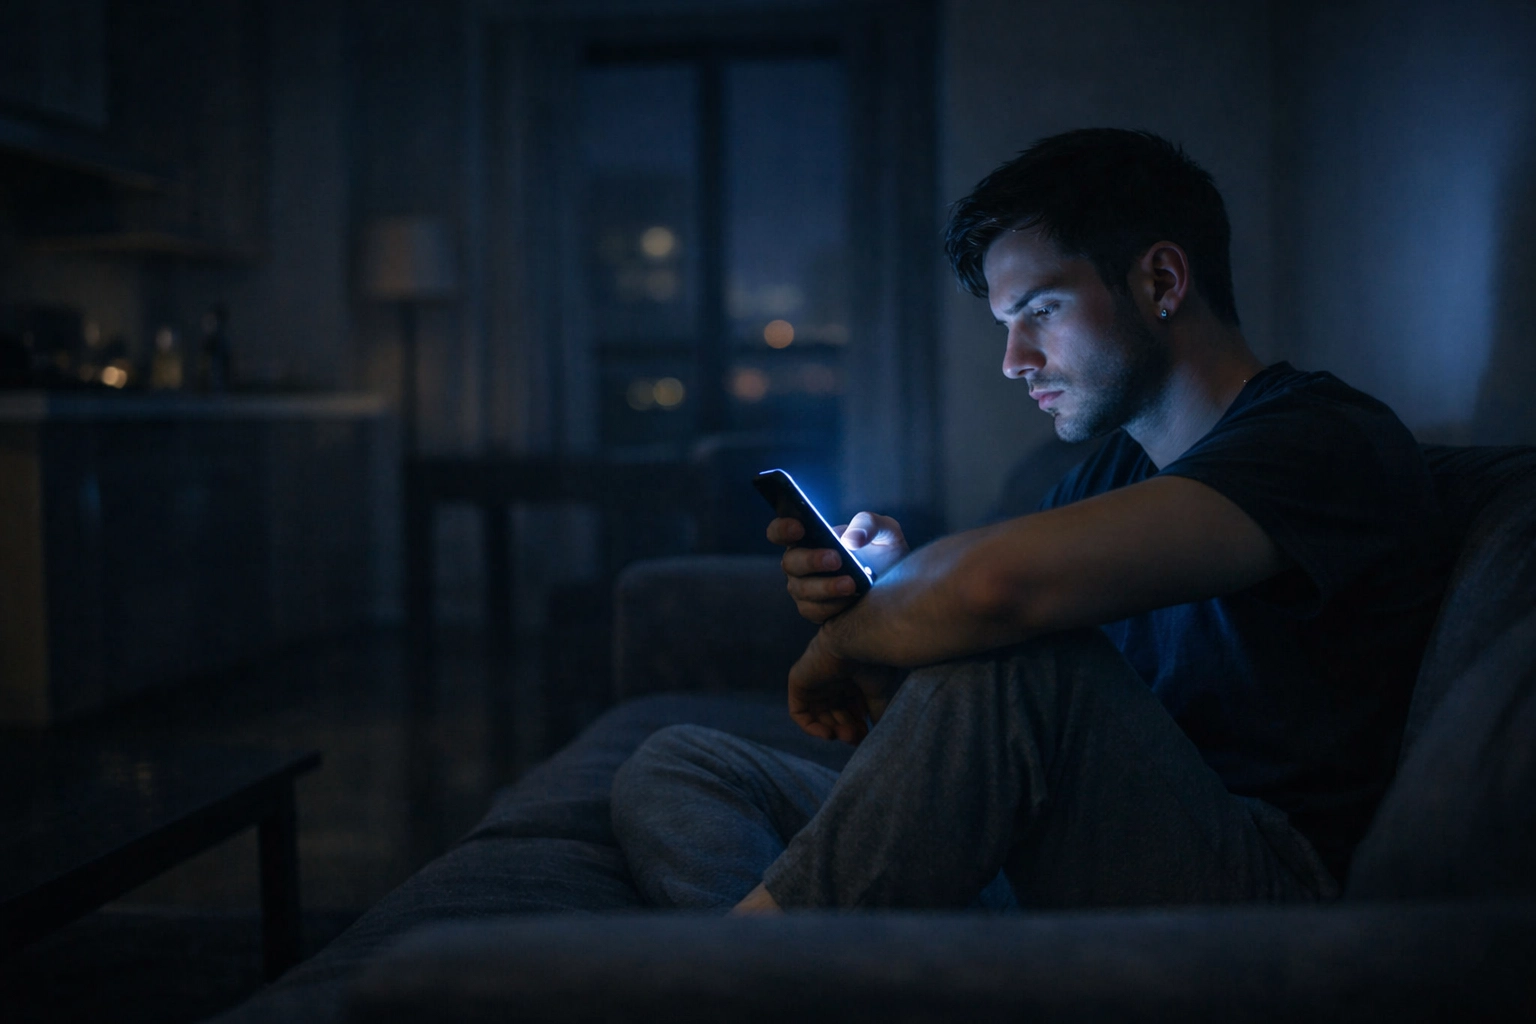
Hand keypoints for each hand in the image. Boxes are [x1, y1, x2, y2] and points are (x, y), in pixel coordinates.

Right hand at [768, 511, 908, 623]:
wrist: (897, 588)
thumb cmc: (885, 553)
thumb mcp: (885, 531)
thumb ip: (869, 524)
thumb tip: (850, 540)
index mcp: (809, 537)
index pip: (780, 531)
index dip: (783, 529)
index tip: (800, 528)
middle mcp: (800, 562)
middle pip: (789, 562)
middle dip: (811, 560)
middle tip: (836, 560)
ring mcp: (804, 588)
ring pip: (800, 589)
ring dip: (825, 586)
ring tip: (852, 584)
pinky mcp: (814, 610)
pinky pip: (813, 610)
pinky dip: (832, 605)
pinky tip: (852, 600)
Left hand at [787, 632, 905, 744]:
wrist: (859, 639)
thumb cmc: (873, 661)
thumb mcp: (877, 691)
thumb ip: (877, 711)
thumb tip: (880, 734)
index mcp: (851, 677)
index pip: (850, 708)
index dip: (858, 725)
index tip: (868, 735)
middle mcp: (832, 678)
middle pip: (835, 713)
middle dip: (847, 729)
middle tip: (858, 739)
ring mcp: (815, 680)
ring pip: (819, 715)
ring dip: (833, 730)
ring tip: (848, 737)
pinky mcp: (799, 682)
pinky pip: (799, 712)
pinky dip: (811, 727)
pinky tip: (829, 734)